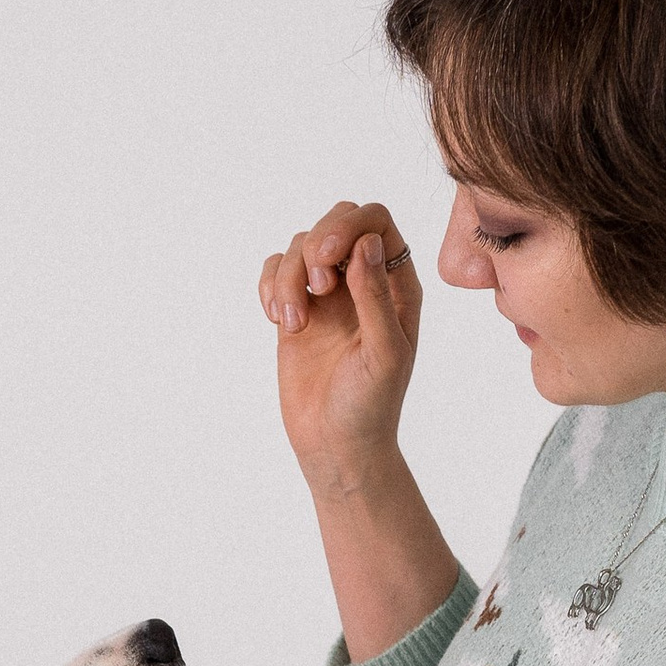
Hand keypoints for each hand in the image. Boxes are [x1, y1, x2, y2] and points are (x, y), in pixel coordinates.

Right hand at [257, 202, 421, 493]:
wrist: (336, 444)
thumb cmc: (371, 404)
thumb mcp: (385, 352)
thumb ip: (377, 296)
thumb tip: (366, 243)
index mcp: (396, 285)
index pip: (376, 221)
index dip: (349, 224)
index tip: (328, 258)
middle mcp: (363, 280)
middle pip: (337, 220)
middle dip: (317, 242)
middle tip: (317, 286)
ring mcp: (327, 294)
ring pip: (299, 245)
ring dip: (288, 277)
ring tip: (292, 322)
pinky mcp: (296, 309)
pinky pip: (274, 270)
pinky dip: (269, 286)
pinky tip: (278, 319)